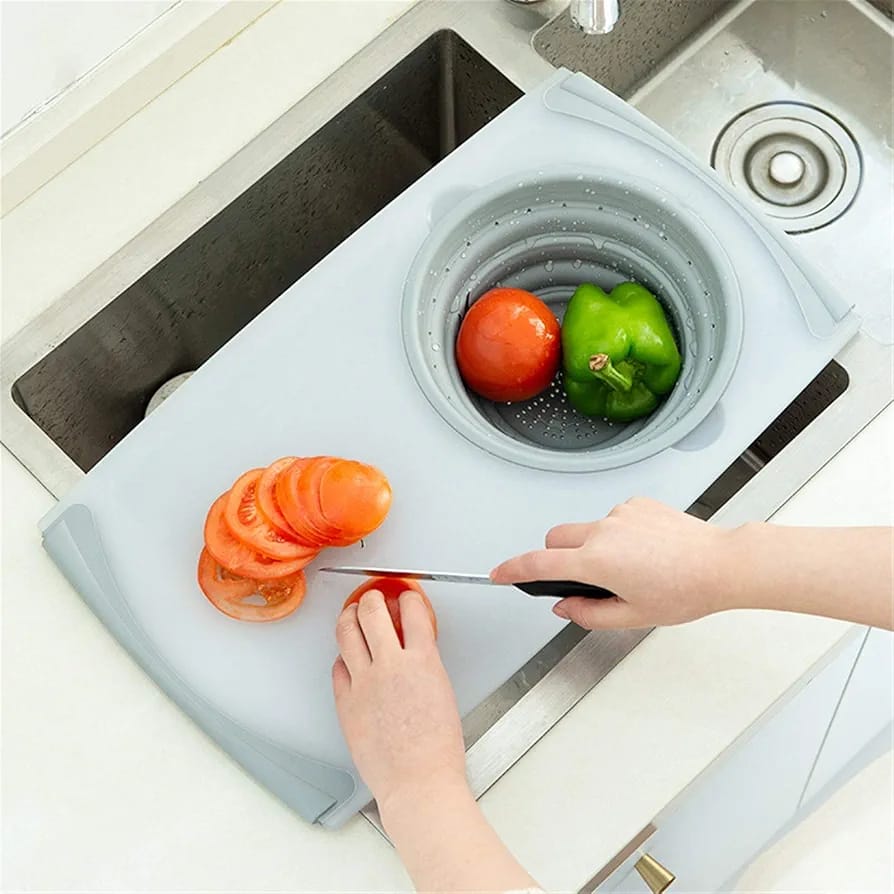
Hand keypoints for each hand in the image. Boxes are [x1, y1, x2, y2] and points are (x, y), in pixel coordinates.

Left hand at [332, 589, 466, 818]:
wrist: (418, 781)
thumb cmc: (437, 749)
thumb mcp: (442, 692)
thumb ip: (424, 664)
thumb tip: (413, 648)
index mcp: (423, 661)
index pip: (413, 611)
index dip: (408, 598)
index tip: (405, 597)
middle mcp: (391, 665)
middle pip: (372, 611)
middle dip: (372, 597)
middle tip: (373, 597)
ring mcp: (364, 682)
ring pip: (346, 632)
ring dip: (349, 616)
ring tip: (351, 614)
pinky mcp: (346, 701)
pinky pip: (337, 667)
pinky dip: (343, 657)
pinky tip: (347, 657)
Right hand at [491, 497, 738, 628]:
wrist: (721, 563)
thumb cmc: (685, 590)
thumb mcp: (633, 616)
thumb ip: (589, 614)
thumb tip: (564, 607)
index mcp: (597, 561)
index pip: (539, 564)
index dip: (513, 569)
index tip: (498, 573)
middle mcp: (603, 530)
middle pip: (555, 539)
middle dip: (556, 557)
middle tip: (582, 580)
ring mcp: (620, 513)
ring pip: (586, 530)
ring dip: (592, 547)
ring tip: (631, 568)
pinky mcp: (637, 503)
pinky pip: (612, 519)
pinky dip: (617, 535)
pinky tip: (645, 551)